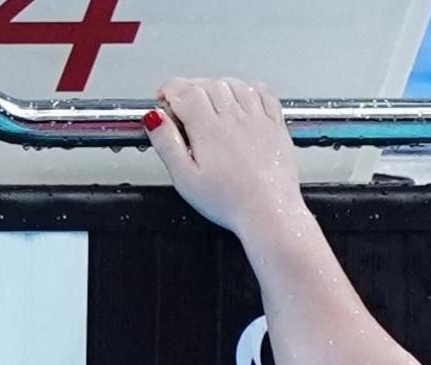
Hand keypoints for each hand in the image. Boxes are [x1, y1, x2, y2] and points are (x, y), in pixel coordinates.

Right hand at [145, 77, 304, 234]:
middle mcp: (235, 118)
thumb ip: (166, 144)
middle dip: (190, 90)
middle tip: (183, 110)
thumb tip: (153, 118)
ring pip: (234, 84)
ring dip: (217, 87)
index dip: (168, 91)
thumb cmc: (231, 202)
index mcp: (209, 128)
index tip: (164, 103)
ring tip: (210, 106)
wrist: (270, 214)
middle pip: (207, 84)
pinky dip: (249, 90)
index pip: (183, 89)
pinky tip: (242, 101)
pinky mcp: (276, 126)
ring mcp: (258, 119)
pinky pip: (263, 93)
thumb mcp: (185, 178)